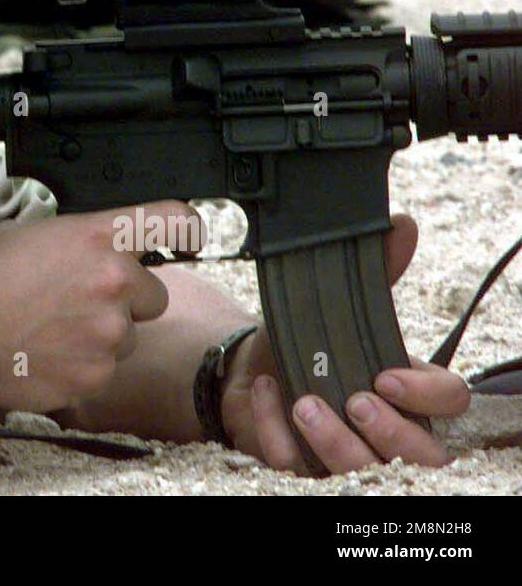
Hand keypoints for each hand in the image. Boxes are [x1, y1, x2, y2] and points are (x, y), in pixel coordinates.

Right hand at [0, 202, 202, 412]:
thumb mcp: (29, 232)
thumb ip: (79, 239)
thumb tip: (95, 248)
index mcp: (98, 236)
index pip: (173, 222)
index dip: (186, 230)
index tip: (188, 237)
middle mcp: (114, 282)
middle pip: (153, 294)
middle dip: (126, 299)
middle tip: (80, 301)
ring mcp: (109, 332)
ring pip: (126, 336)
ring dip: (101, 335)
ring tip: (52, 329)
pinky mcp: (97, 374)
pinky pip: (104, 368)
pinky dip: (82, 365)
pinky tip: (46, 353)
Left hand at [220, 214, 471, 473]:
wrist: (248, 364)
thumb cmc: (305, 339)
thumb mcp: (333, 304)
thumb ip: (374, 271)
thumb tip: (402, 226)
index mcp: (406, 389)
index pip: (449, 401)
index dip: (426, 395)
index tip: (386, 376)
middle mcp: (386, 428)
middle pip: (423, 455)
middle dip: (390, 432)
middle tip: (354, 399)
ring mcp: (348, 452)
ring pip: (365, 471)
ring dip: (335, 441)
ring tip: (304, 402)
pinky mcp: (305, 465)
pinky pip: (299, 466)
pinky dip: (278, 434)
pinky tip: (265, 394)